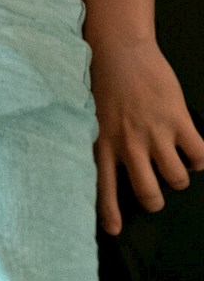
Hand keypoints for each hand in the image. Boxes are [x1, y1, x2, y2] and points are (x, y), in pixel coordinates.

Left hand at [91, 37, 203, 235]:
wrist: (118, 49)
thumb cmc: (99, 80)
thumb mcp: (88, 115)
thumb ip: (100, 139)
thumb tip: (105, 163)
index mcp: (101, 143)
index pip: (102, 187)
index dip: (109, 212)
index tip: (113, 232)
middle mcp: (127, 145)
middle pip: (148, 192)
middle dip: (155, 200)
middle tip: (156, 194)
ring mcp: (154, 134)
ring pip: (177, 179)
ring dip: (179, 178)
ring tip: (175, 167)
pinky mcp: (177, 121)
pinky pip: (199, 156)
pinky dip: (199, 159)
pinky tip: (192, 152)